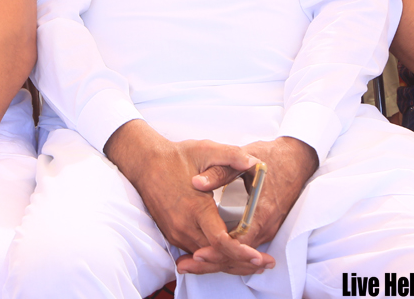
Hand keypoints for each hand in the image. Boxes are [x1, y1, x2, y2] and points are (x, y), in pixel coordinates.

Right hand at [105, 121, 272, 275]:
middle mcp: (184, 225)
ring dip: (229, 262)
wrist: (146, 163)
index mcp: (196, 207)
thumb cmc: (177, 156)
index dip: (241, 252)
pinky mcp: (172, 234)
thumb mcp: (206, 149)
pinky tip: (230, 255)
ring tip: (253, 263)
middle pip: (216, 256)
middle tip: (266, 264)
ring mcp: (176, 232)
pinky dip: (214, 257)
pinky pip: (196, 251)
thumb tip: (253, 162)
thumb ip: (232, 155)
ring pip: (206, 258)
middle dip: (242, 262)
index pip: (221, 242)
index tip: (259, 257)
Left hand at [191, 136, 317, 256]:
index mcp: (262, 212)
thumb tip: (195, 182)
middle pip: (237, 255)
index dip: (217, 251)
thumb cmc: (272, 158)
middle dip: (212, 262)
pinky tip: (209, 251)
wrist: (297, 160)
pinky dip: (228, 252)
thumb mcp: (245, 162)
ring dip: (218, 258)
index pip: (238, 244)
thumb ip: (219, 172)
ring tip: (190, 263)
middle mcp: (267, 226)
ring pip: (241, 253)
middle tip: (185, 265)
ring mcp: (267, 229)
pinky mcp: (264, 227)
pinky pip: (245, 246)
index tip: (196, 254)